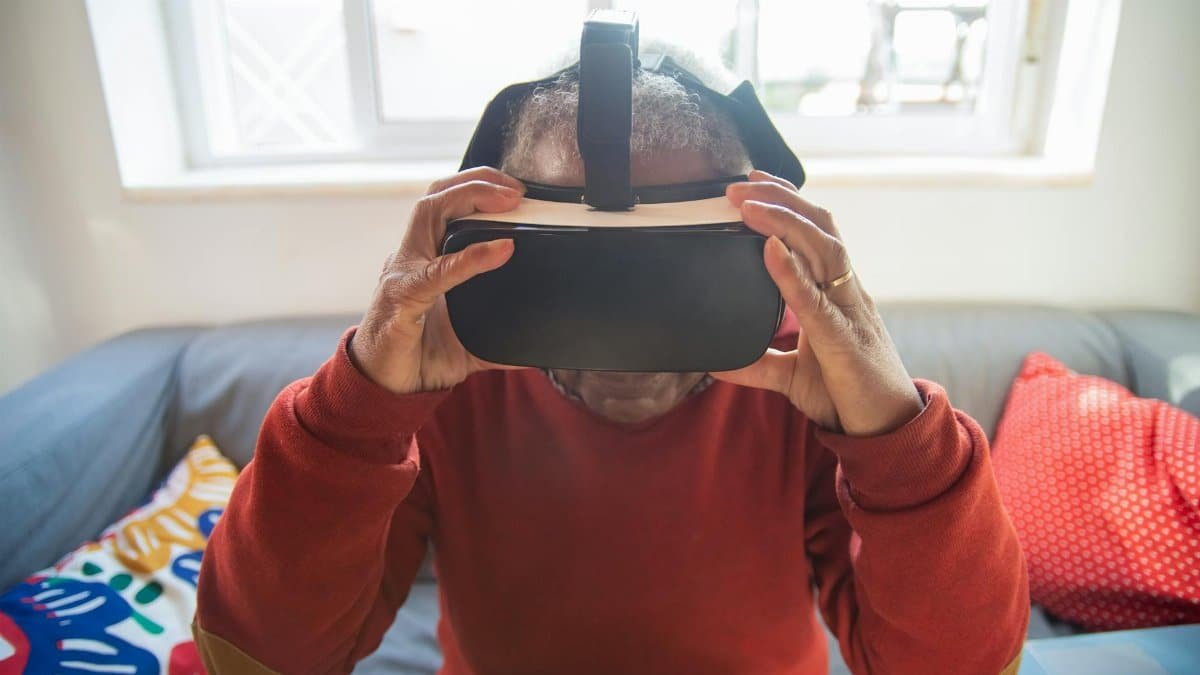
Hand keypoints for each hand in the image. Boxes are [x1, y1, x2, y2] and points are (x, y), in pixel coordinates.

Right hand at [351, 167, 525, 393]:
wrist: (383, 389)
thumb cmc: (418, 356)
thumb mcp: (469, 341)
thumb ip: (500, 336)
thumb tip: (538, 345)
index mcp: (425, 259)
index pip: (445, 205)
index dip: (478, 187)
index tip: (516, 190)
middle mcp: (411, 257)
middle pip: (436, 196)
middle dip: (477, 181)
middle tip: (516, 190)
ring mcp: (402, 273)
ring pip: (429, 213)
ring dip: (469, 198)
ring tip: (508, 201)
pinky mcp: (401, 299)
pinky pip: (437, 272)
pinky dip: (471, 258)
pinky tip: (499, 251)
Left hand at [711, 170, 922, 436]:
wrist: (887, 431)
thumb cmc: (847, 395)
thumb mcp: (792, 376)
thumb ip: (757, 364)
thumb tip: (715, 362)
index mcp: (836, 294)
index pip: (815, 233)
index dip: (788, 203)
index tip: (753, 183)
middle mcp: (846, 293)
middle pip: (819, 228)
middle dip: (779, 200)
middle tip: (738, 186)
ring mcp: (849, 313)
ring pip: (824, 249)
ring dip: (783, 221)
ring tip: (748, 205)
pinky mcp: (845, 341)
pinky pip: (817, 300)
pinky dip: (791, 272)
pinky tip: (770, 251)